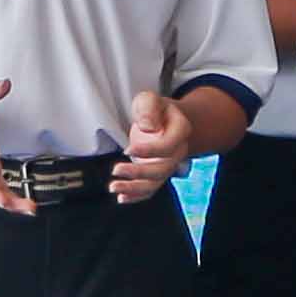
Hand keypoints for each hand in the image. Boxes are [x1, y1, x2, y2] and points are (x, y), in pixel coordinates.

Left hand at [109, 85, 189, 205]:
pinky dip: (136, 196)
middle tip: (116, 170)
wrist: (167, 121)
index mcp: (181, 131)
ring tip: (114, 187)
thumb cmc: (157, 110)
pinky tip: (122, 197)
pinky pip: (150, 189)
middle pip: (162, 169)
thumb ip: (149, 109)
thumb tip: (148, 127)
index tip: (127, 150)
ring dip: (134, 188)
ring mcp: (169, 165)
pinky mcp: (157, 174)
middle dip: (138, 173)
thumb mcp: (150, 99)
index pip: (168, 147)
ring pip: (155, 183)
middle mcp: (179, 152)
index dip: (149, 151)